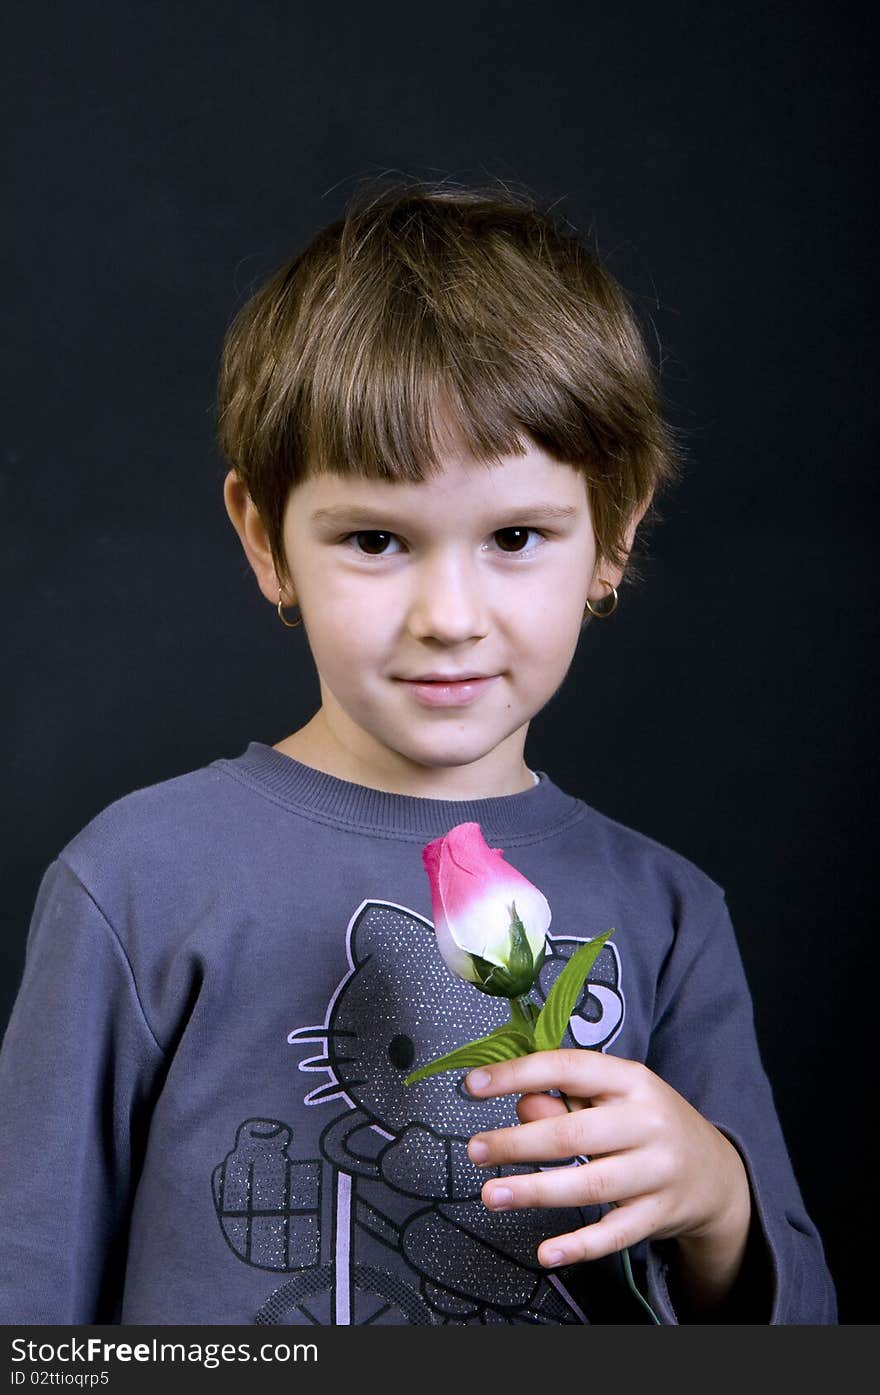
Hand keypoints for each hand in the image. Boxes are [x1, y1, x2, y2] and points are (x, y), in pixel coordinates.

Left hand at [465, 1050, 751, 1305]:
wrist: (717, 1173)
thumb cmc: (648, 1125)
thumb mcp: (614, 1096)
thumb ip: (564, 1096)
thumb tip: (520, 1105)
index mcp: (631, 1080)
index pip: (568, 1067)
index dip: (517, 1074)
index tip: (473, 1085)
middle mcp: (647, 1122)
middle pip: (573, 1133)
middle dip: (518, 1143)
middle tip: (476, 1150)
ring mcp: (656, 1171)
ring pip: (589, 1184)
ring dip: (535, 1191)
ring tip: (492, 1194)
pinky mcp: (659, 1214)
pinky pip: (614, 1233)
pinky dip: (579, 1245)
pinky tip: (547, 1252)